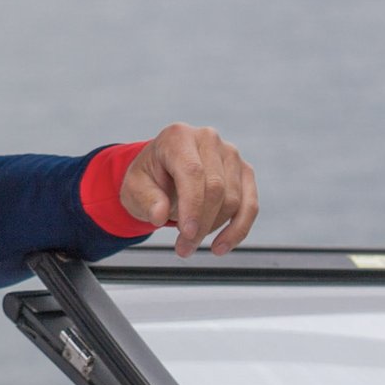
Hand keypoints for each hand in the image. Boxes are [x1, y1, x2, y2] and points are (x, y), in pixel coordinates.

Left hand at [122, 123, 257, 256]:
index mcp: (178, 136)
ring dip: (213, 228)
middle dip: (201, 224)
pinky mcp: (244, 172)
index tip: (187, 234)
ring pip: (233, 200)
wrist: (162, 171)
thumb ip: (146, 199)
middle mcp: (208, 139)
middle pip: (215, 188)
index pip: (193, 172)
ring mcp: (231, 154)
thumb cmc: (148, 177)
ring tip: (190, 243)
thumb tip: (159, 215)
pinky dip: (237, 230)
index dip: (193, 205)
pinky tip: (221, 247)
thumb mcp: (134, 187)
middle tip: (183, 248)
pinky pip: (249, 205)